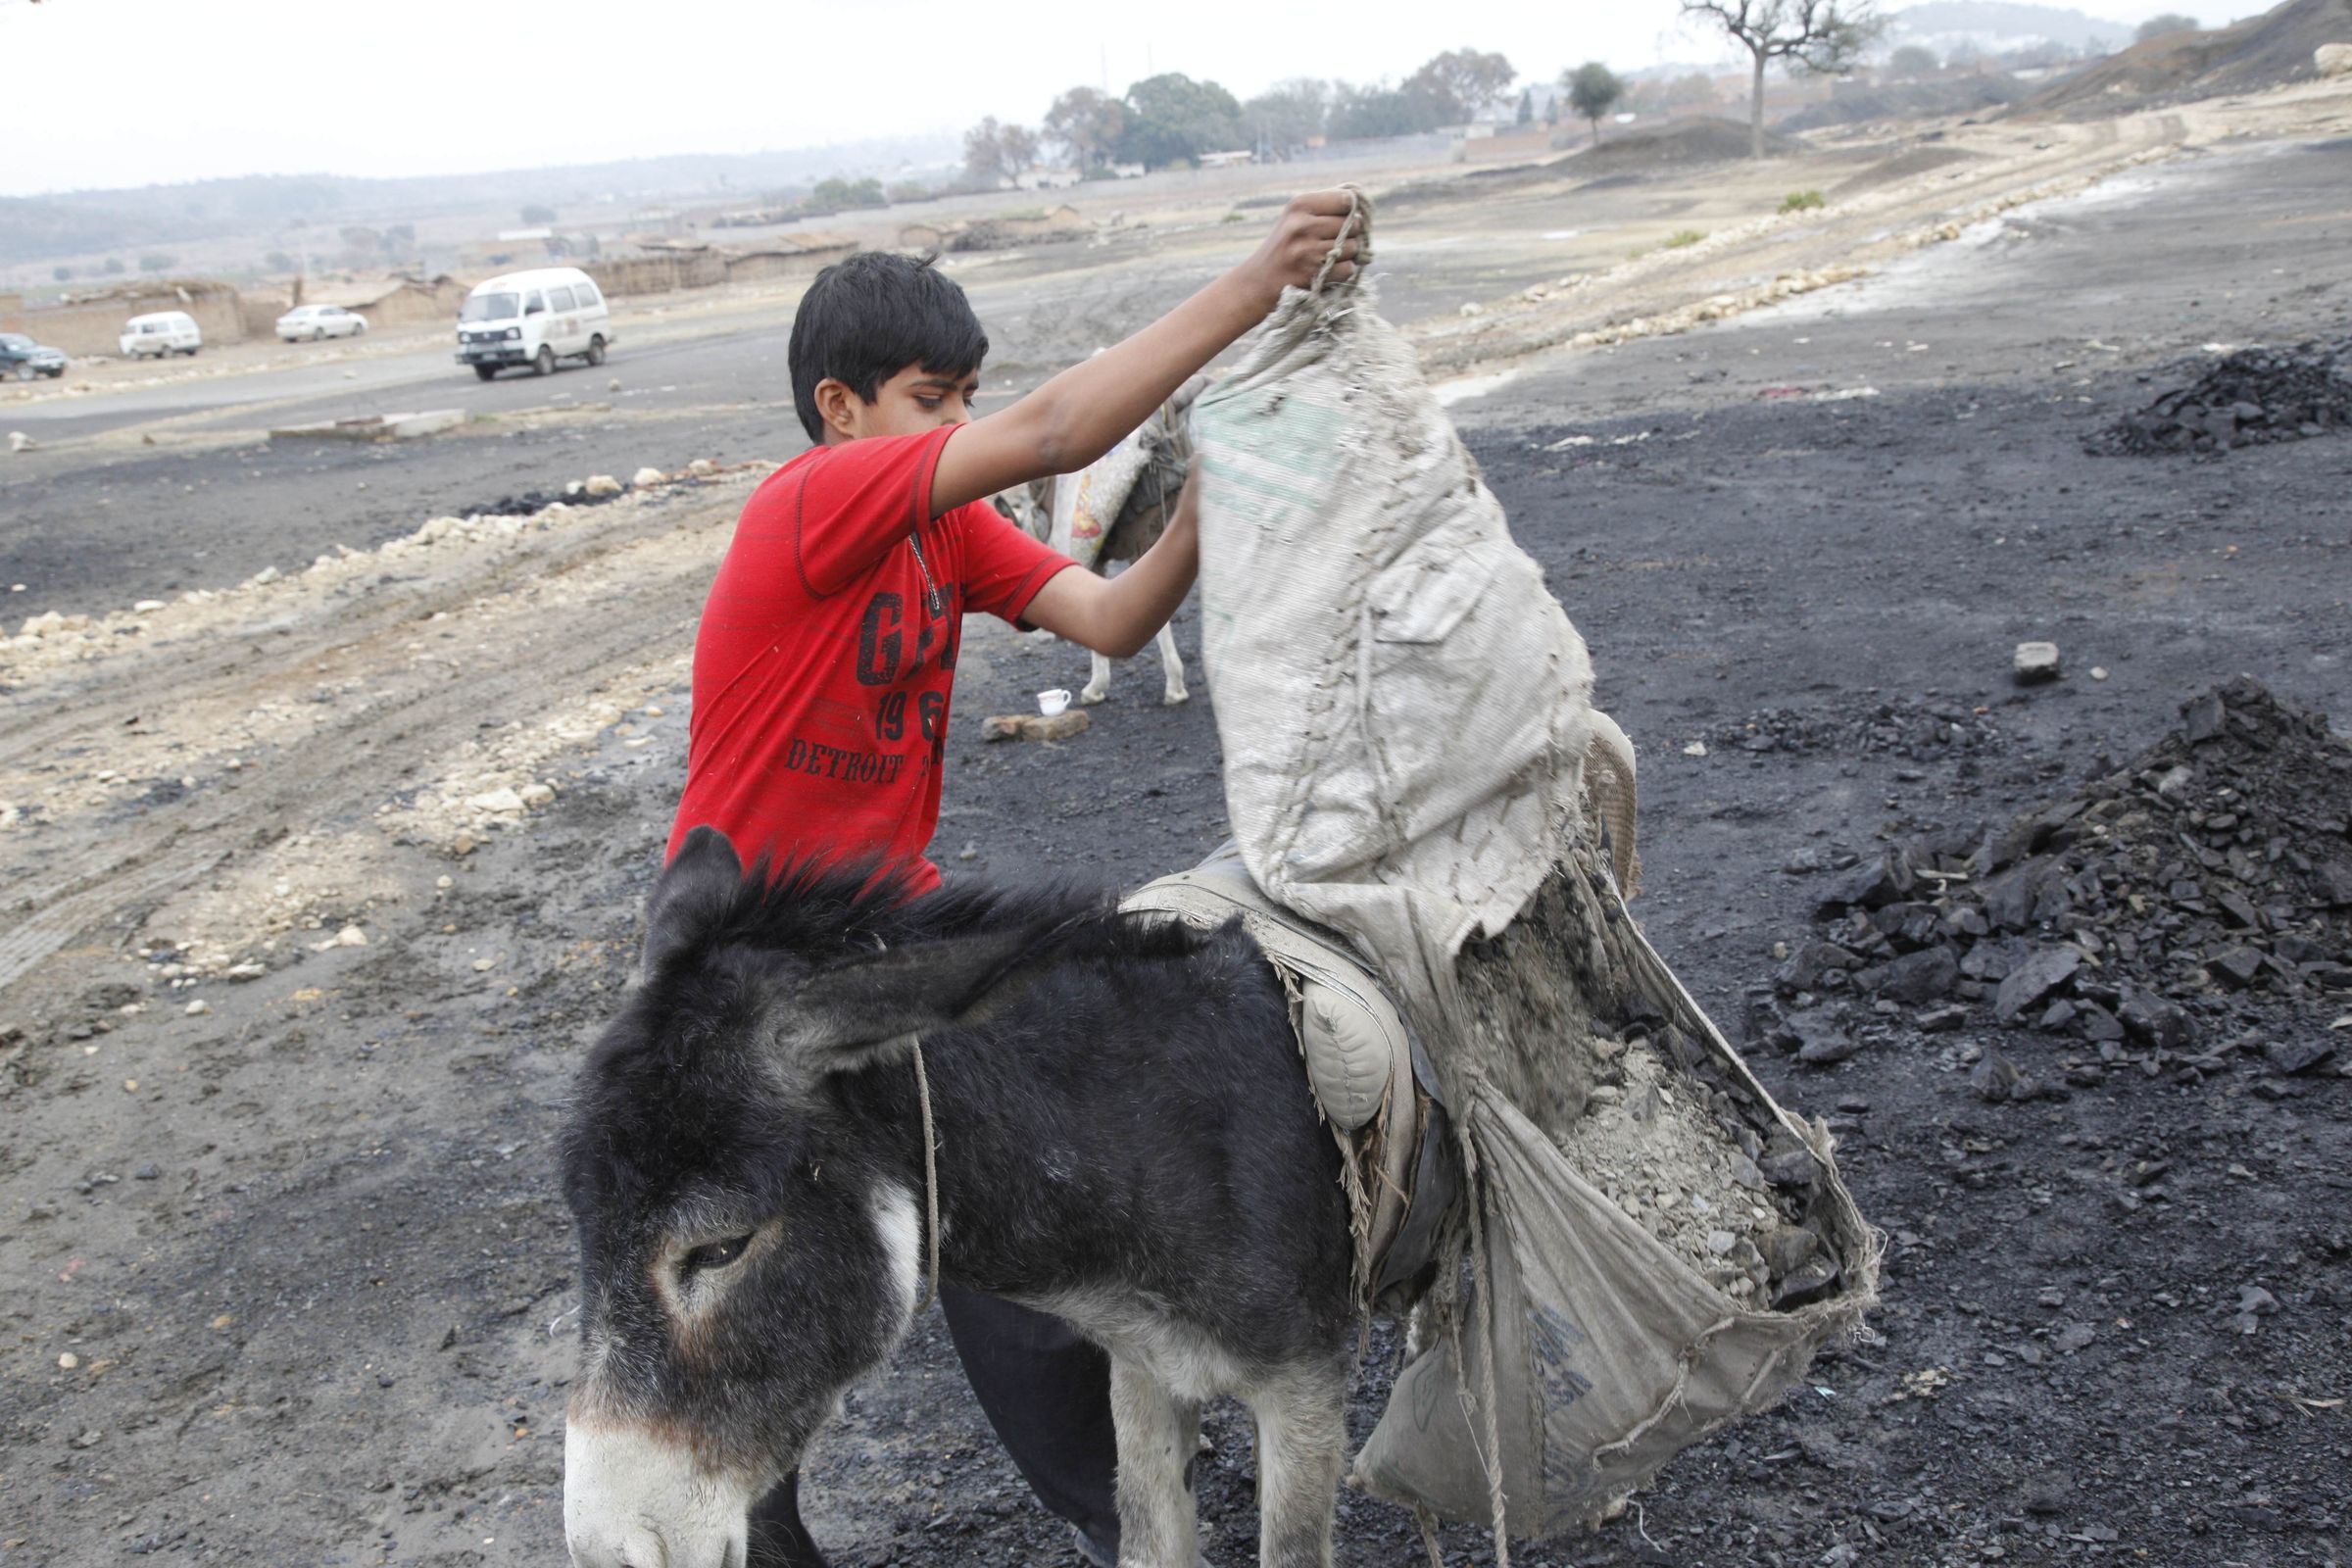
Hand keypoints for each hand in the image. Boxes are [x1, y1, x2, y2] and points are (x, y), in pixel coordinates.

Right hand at [1238, 190, 1368, 304]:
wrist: (1259, 280)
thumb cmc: (1285, 245)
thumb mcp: (1296, 216)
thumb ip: (1326, 206)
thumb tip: (1359, 201)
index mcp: (1300, 205)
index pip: (1346, 199)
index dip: (1351, 209)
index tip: (1345, 216)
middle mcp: (1303, 226)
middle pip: (1353, 224)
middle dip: (1351, 233)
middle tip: (1337, 239)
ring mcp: (1307, 251)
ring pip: (1353, 247)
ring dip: (1348, 253)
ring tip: (1331, 254)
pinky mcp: (1313, 274)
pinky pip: (1348, 268)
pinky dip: (1344, 270)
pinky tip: (1330, 268)